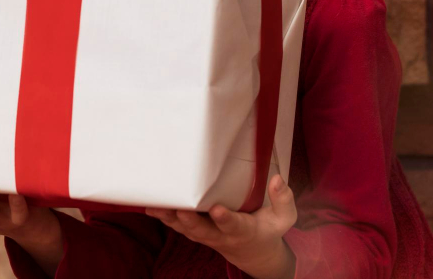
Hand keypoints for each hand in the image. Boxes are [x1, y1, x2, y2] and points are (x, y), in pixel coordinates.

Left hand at [145, 175, 297, 278]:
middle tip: (180, 209)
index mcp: (244, 231)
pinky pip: (177, 226)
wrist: (252, 252)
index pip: (234, 226)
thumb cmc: (266, 229)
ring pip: (185, 229)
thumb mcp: (282, 219)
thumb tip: (277, 179)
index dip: (225, 219)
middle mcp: (221, 236)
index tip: (217, 209)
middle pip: (203, 230)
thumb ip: (282, 200)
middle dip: (191, 221)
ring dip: (171, 219)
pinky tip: (150, 206)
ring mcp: (205, 235)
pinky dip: (164, 217)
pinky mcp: (194, 232)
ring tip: (156, 206)